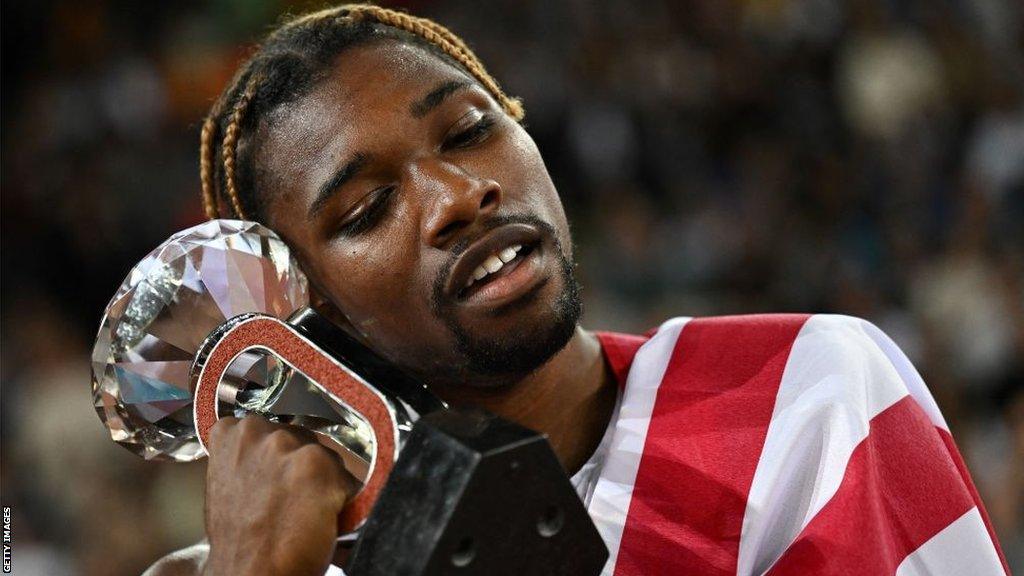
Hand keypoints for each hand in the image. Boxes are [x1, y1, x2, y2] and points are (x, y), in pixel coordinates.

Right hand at [201, 415, 356, 575]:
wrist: (250, 573)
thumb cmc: (240, 541)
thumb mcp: (229, 486)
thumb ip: (250, 459)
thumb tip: (274, 455)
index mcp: (232, 434)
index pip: (270, 427)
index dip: (279, 454)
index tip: (278, 472)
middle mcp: (261, 432)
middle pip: (303, 438)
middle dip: (303, 466)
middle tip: (292, 500)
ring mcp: (290, 447)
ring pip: (327, 458)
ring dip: (325, 482)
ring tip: (304, 512)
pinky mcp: (319, 466)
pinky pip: (349, 479)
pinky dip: (344, 500)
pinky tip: (322, 518)